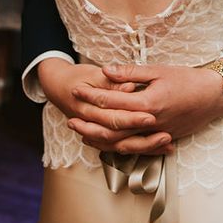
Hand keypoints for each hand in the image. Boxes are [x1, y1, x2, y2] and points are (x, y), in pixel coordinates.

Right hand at [38, 59, 159, 146]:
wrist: (57, 85)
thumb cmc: (77, 77)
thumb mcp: (93, 73)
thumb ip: (113, 81)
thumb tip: (130, 86)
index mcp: (87, 106)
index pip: (113, 115)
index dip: (132, 116)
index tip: (151, 116)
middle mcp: (92, 123)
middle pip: (119, 136)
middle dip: (143, 138)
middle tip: (165, 134)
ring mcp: (95, 131)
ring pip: (120, 147)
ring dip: (144, 147)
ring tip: (165, 144)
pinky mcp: (102, 135)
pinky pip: (120, 148)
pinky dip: (138, 149)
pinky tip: (158, 148)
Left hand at [69, 63, 222, 155]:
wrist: (214, 96)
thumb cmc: (187, 79)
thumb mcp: (159, 70)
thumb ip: (131, 73)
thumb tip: (106, 70)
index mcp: (148, 102)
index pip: (113, 101)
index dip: (92, 96)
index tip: (76, 89)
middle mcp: (150, 122)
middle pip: (112, 127)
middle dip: (89, 122)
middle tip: (70, 118)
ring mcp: (156, 134)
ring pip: (122, 142)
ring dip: (99, 139)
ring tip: (82, 134)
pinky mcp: (162, 139)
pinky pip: (135, 147)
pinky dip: (117, 146)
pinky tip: (105, 143)